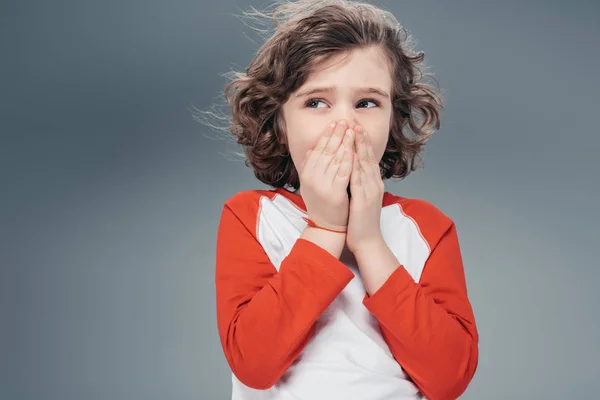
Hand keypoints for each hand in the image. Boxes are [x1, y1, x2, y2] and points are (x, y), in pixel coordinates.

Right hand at [298, 119, 354, 230]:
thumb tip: (310, 149)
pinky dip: (349, 160)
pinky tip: (354, 150)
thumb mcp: (311, 184)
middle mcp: (312, 179)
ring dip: (344, 143)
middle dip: (336, 135)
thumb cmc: (321, 205)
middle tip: (344, 121)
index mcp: (306, 175)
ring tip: (351, 130)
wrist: (326, 228)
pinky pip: (343, 173)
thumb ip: (311, 167)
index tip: (334, 124)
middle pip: (326, 152)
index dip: (326, 136)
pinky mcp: (335, 193)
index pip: (317, 150)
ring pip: (335, 160)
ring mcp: (323, 186)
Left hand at [346, 125, 384, 253]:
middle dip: (361, 139)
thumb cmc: (360, 221)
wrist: (367, 241)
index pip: (368, 158)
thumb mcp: (359, 198)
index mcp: (373, 183)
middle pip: (368, 157)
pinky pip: (359, 179)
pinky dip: (355, 166)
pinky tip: (351, 155)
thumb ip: (356, 183)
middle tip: (355, 122)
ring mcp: (370, 191)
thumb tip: (349, 169)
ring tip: (354, 132)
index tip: (355, 127)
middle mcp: (374, 184)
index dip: (362, 142)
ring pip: (365, 165)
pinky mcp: (364, 200)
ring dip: (360, 147)